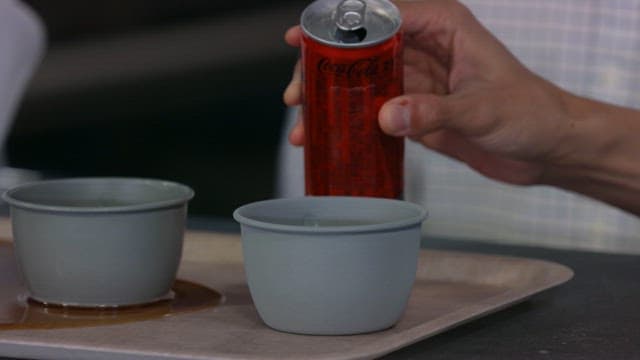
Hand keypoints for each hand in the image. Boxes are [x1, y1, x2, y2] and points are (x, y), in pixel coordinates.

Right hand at [284, 0, 574, 185]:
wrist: (546, 148)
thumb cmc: (530, 113)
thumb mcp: (483, 109)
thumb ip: (435, 110)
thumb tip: (387, 115)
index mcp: (443, 27)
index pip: (381, 15)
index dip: (338, 26)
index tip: (305, 39)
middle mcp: (425, 49)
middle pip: (361, 49)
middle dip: (325, 69)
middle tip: (299, 92)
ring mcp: (418, 82)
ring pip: (362, 82)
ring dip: (332, 101)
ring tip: (304, 123)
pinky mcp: (416, 111)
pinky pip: (374, 112)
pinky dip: (351, 124)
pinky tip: (330, 137)